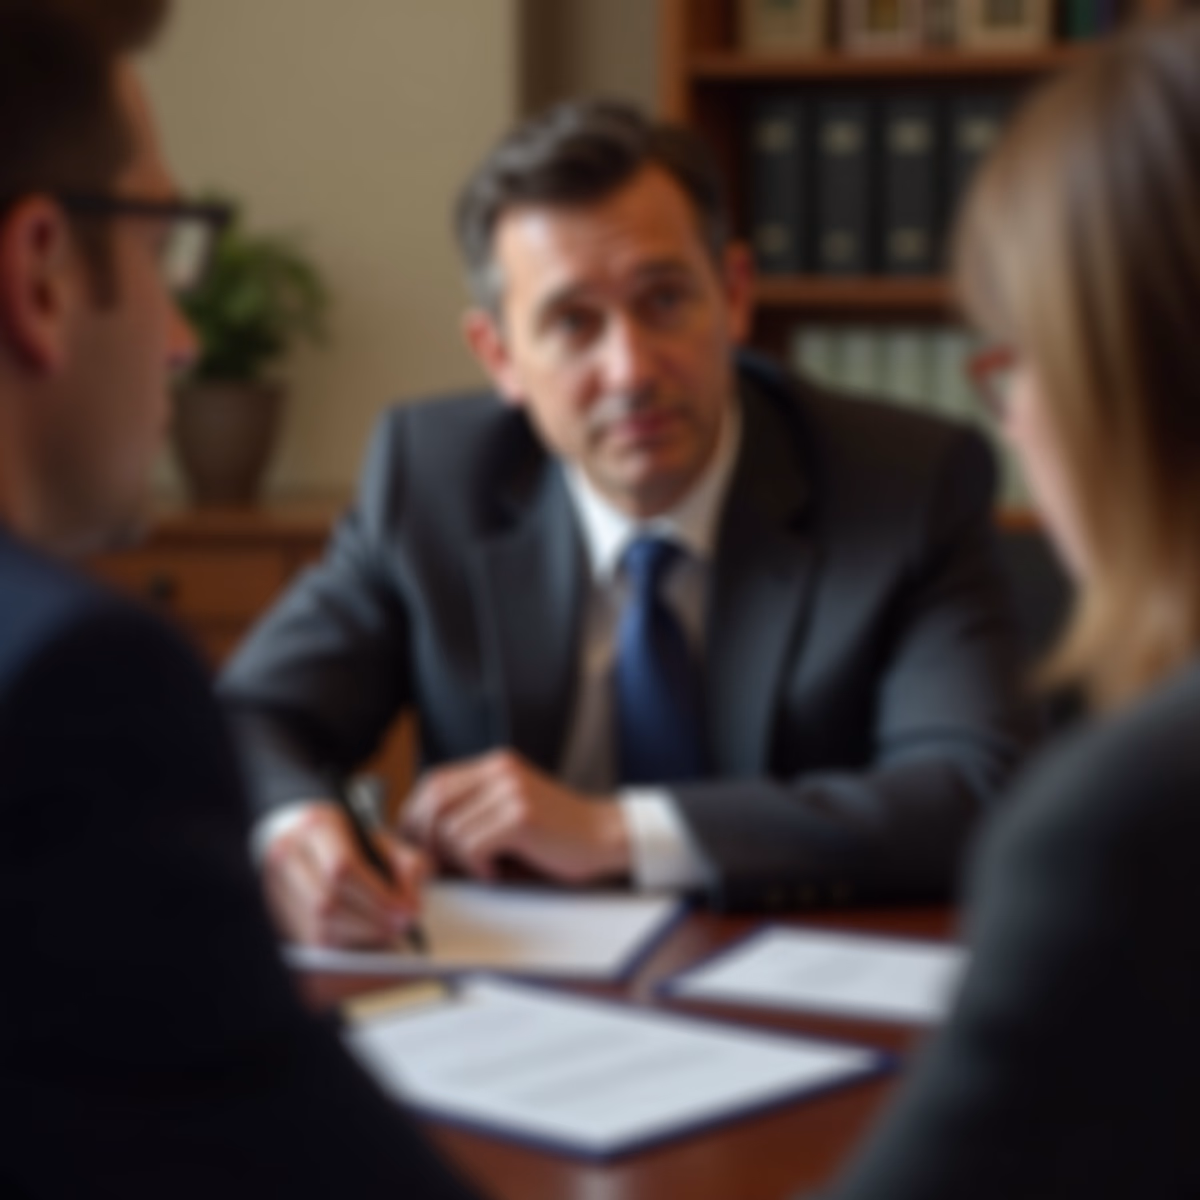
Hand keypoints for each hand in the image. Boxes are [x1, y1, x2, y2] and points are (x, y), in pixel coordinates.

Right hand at [262, 803, 426, 947]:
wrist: (301, 838)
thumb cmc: (350, 843)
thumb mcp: (384, 842)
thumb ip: (407, 867)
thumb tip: (411, 909)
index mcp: (316, 826)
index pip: (342, 868)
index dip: (378, 897)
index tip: (408, 913)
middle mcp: (286, 855)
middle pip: (327, 905)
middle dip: (371, 925)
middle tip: (402, 931)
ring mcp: (271, 887)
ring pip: (315, 931)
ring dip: (358, 943)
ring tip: (388, 941)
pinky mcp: (271, 917)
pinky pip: (308, 949)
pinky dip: (341, 957)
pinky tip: (366, 955)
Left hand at [402, 751, 630, 883]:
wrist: (605, 838)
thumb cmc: (556, 836)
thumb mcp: (508, 812)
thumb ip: (471, 813)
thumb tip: (419, 840)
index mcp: (495, 765)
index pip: (433, 781)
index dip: (417, 816)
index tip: (419, 846)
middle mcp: (500, 770)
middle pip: (433, 800)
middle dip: (425, 840)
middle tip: (440, 867)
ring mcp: (511, 791)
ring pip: (448, 828)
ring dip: (456, 859)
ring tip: (483, 868)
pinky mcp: (520, 816)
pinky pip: (470, 845)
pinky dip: (477, 866)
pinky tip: (496, 871)